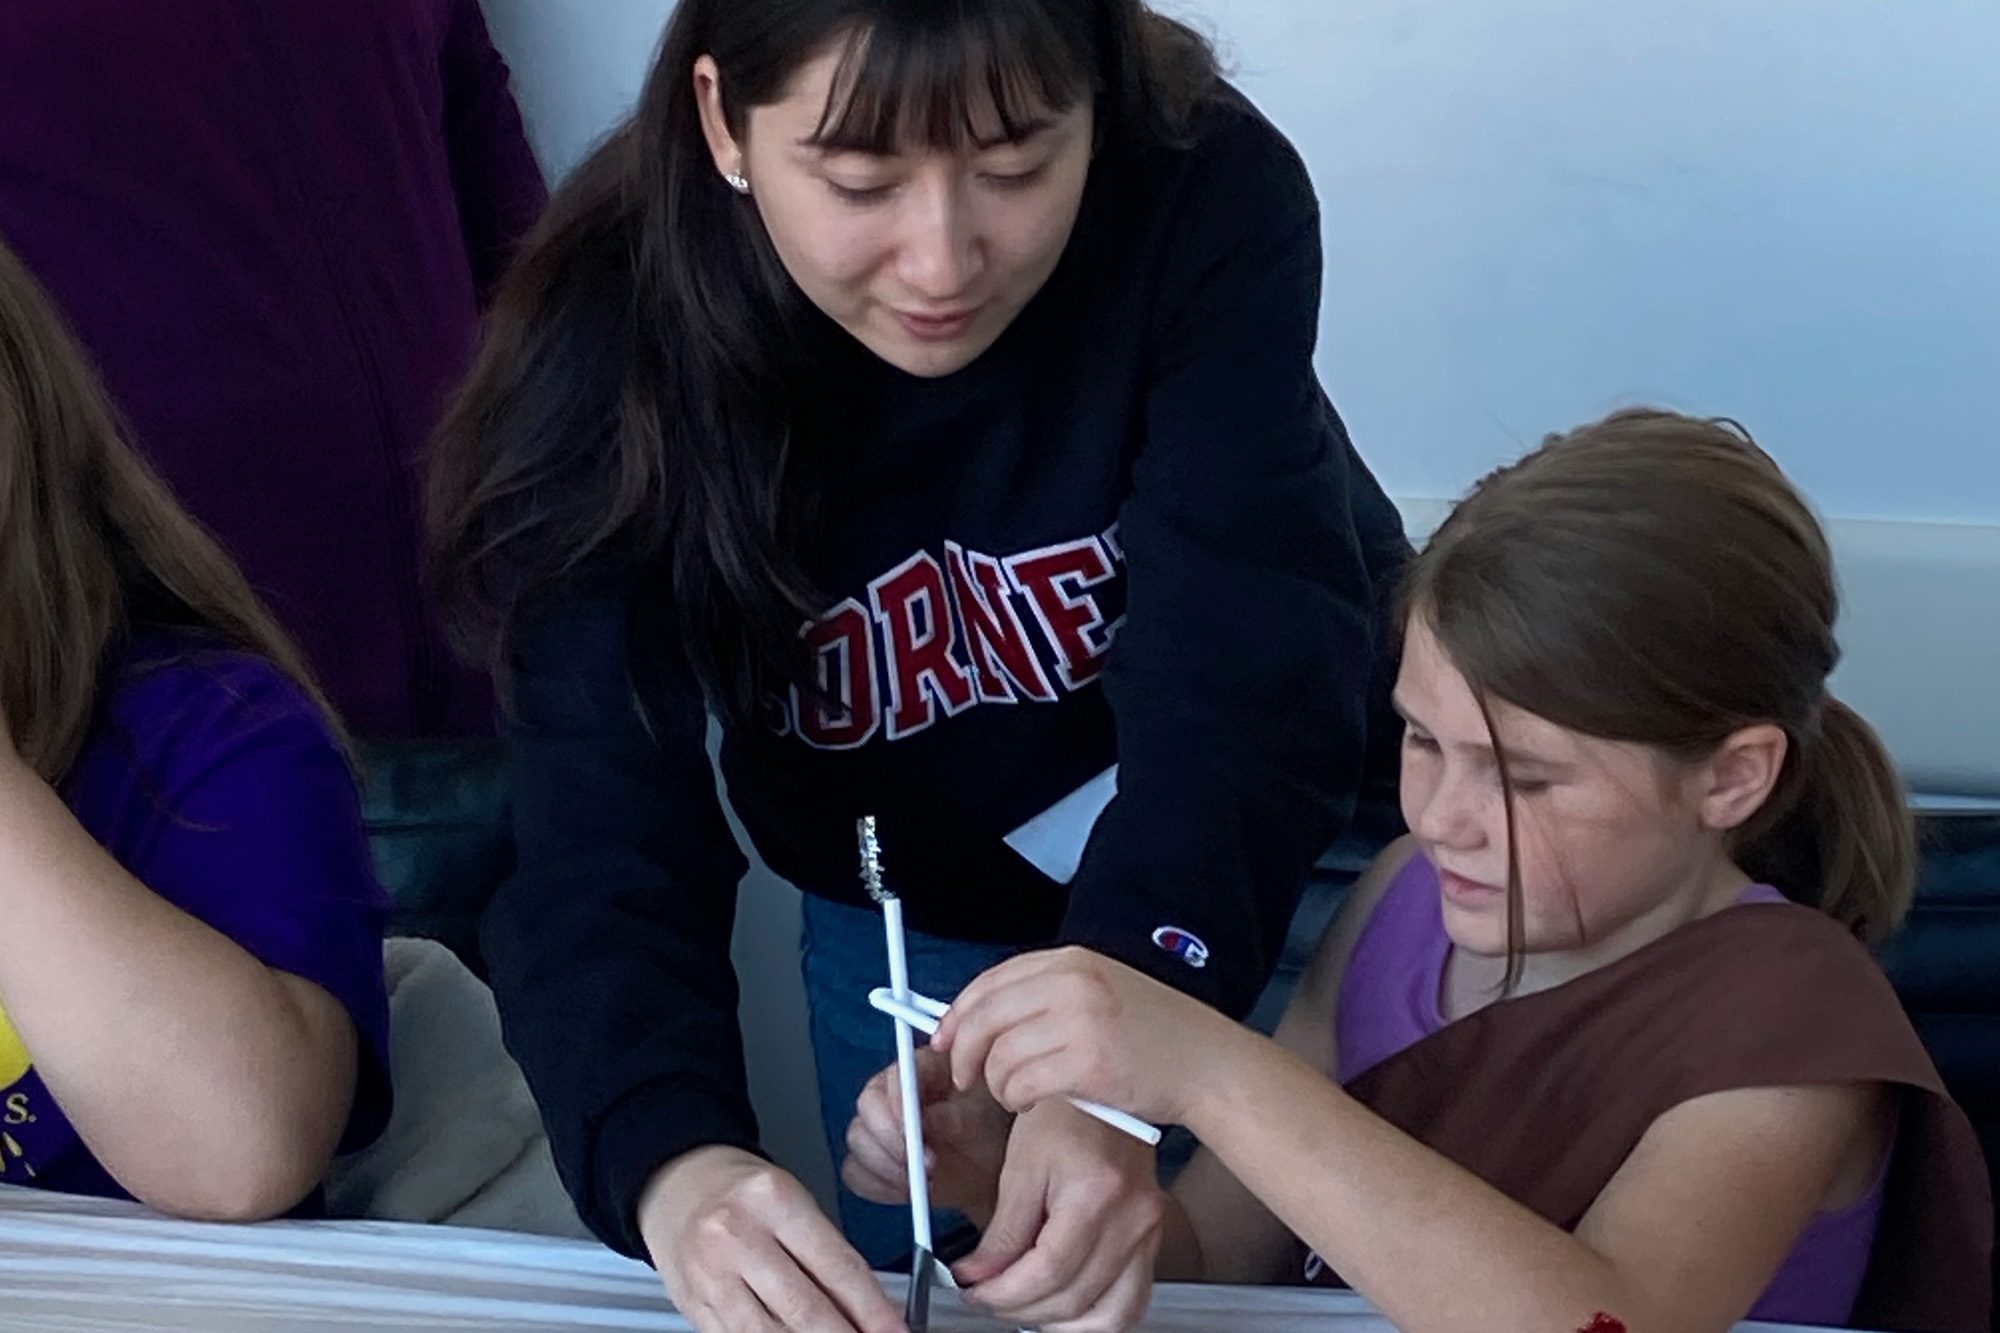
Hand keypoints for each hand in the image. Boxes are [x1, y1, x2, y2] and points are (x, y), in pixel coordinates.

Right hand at [637, 1145, 905, 1332]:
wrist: (677, 1185)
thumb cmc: (743, 1194)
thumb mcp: (793, 1203)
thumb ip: (826, 1256)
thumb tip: (867, 1310)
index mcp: (775, 1200)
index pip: (838, 1267)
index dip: (874, 1310)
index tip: (896, 1331)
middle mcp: (739, 1237)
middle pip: (807, 1309)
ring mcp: (712, 1276)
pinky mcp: (695, 1306)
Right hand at [843, 1047, 1012, 1223]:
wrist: (992, 1170)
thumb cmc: (992, 1133)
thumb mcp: (984, 1119)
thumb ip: (957, 1116)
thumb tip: (927, 1120)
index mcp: (923, 1069)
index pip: (896, 1077)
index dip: (897, 1103)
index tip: (910, 1132)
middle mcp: (894, 1093)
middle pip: (867, 1107)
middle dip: (890, 1140)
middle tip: (920, 1164)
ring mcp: (879, 1126)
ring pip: (858, 1140)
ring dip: (885, 1165)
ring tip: (921, 1181)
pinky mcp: (873, 1159)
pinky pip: (855, 1172)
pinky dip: (877, 1186)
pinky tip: (905, 1191)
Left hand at [935, 946, 1239, 1127]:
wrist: (1209, 1064)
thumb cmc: (1157, 1036)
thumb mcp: (1101, 993)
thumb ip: (1049, 997)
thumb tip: (985, 1017)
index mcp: (1072, 961)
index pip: (992, 980)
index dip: (959, 1012)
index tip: (943, 1036)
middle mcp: (1072, 983)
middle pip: (985, 1016)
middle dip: (962, 1051)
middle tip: (963, 1077)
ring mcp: (1079, 1022)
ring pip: (999, 1055)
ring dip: (996, 1083)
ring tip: (1014, 1095)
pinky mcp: (1086, 1065)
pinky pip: (1021, 1084)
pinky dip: (1015, 1099)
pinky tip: (1031, 1105)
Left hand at [951, 1099, 1166, 1331]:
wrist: (1107, 1095)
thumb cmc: (1066, 1115)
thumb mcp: (1022, 1165)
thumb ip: (1002, 1231)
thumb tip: (977, 1277)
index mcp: (1096, 1195)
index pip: (1046, 1271)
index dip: (1002, 1292)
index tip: (972, 1290)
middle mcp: (1132, 1221)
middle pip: (1073, 1298)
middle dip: (1019, 1309)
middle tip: (985, 1297)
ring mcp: (1149, 1233)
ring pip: (1108, 1316)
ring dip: (1058, 1322)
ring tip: (1022, 1307)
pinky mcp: (1152, 1239)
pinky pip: (1131, 1302)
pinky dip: (1095, 1317)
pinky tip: (1065, 1310)